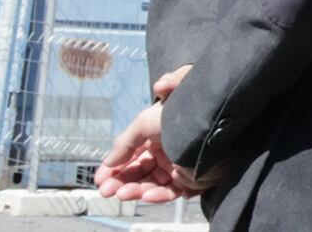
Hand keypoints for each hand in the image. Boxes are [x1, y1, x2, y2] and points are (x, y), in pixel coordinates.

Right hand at [95, 67, 211, 200]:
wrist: (212, 121)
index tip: (99, 180)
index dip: (114, 169)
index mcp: (154, 138)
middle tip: (105, 191)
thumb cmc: (178, 115)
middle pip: (137, 174)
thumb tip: (107, 163)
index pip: (130, 158)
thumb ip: (124, 142)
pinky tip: (146, 194)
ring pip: (149, 185)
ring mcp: (176, 167)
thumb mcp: (144, 121)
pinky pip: (169, 192)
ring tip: (122, 193)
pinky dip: (157, 195)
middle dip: (119, 183)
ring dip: (133, 191)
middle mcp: (164, 153)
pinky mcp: (189, 180)